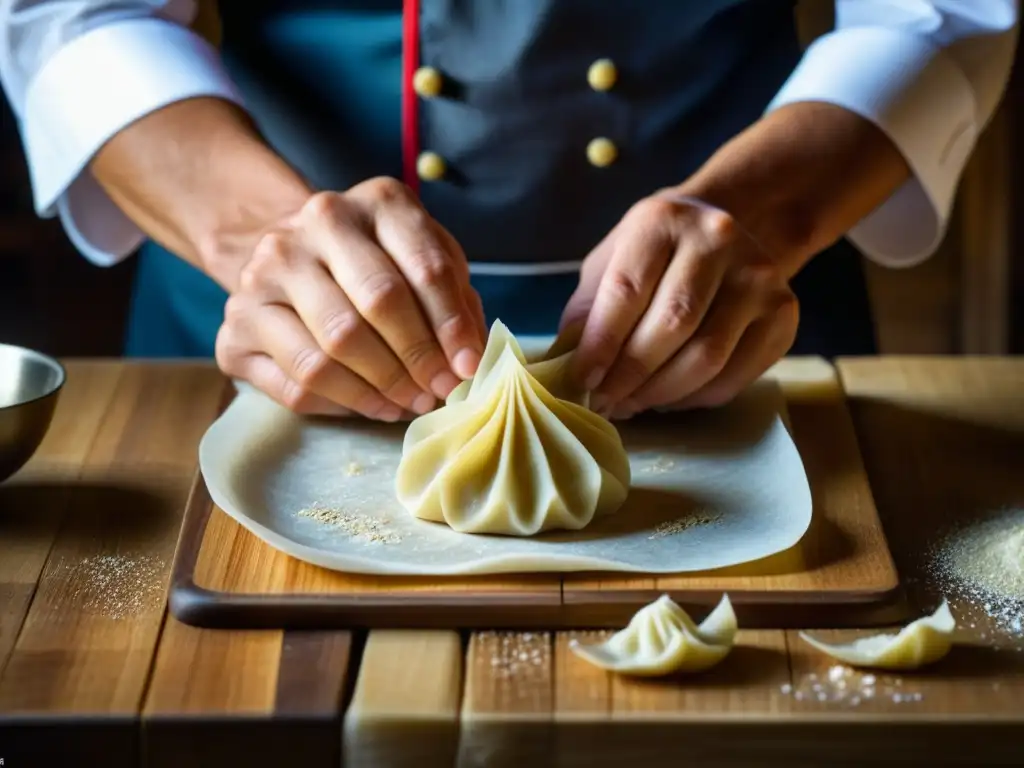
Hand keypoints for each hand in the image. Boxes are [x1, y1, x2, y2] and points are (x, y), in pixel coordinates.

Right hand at [215, 177, 486, 419]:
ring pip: (332, 348)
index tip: (469, 367)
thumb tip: (471, 361)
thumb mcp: (424, 262)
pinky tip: (373, 405)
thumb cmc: (379, 264)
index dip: (452, 326)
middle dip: (417, 358)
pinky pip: (297, 382)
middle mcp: (315, 223)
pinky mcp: (237, 324)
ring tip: (410, 403)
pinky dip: (343, 404)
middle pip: (377, 303)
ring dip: (382, 388)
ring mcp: (265, 271)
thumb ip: (455, 301)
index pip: (425, 268)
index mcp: (376, 201)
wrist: (294, 256)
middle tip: (440, 391)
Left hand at [561, 193, 798, 418]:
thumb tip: (566, 367)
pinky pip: (735, 377)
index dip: (602, 344)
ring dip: (660, 393)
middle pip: (672, 326)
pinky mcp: (784, 314)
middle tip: (603, 401)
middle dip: (630, 375)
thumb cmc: (654, 255)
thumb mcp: (610, 264)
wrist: (726, 230)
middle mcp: (717, 240)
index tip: (582, 379)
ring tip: (630, 404)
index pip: (627, 291)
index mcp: (662, 219)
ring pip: (706, 357)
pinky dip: (694, 399)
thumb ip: (587, 310)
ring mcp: (759, 276)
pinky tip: (668, 397)